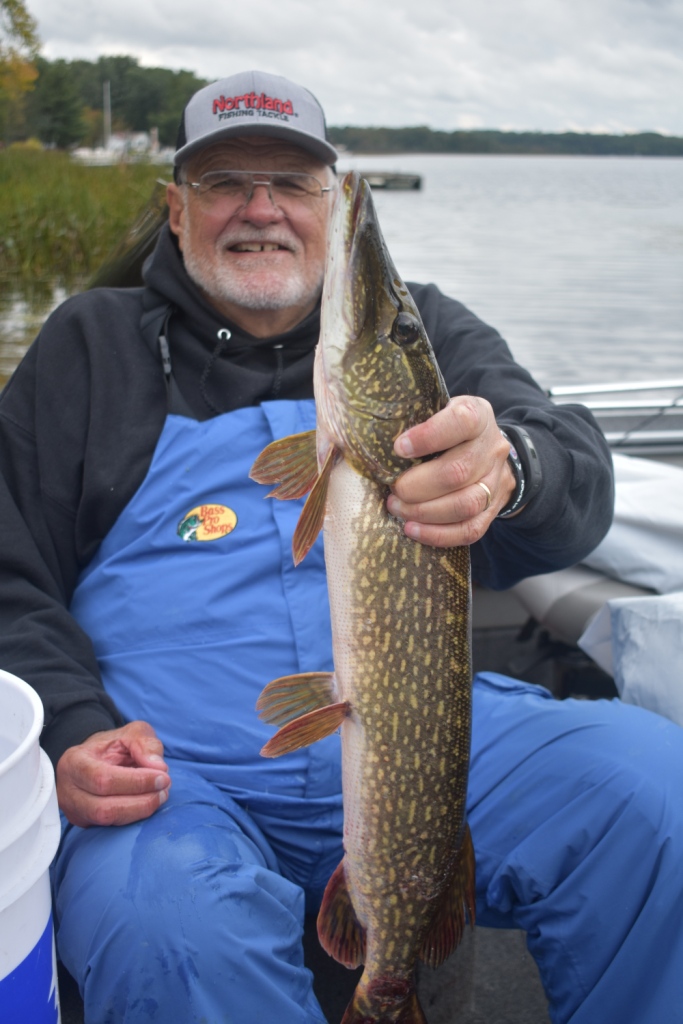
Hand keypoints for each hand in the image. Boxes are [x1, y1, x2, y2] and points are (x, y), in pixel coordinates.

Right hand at [56, 720, 170, 827]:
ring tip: (160, 796)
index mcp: (74, 762)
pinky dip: (134, 816)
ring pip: (107, 820)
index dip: (136, 782)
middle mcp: (68, 790)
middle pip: (103, 807)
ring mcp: (74, 810)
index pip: (103, 779)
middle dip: (140, 801)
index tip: (163, 777)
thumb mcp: (131, 733)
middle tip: (165, 789)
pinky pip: (110, 826)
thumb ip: (145, 744)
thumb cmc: (113, 745)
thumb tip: (158, 768)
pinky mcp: (84, 823)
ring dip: (139, 811)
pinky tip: (149, 802)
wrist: (95, 759)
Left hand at [387, 396, 514, 547]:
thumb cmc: (446, 427)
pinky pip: (470, 529)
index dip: (429, 437)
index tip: (398, 448)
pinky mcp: (493, 508)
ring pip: (466, 504)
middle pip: (458, 472)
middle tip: (393, 490)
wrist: (486, 447)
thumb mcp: (434, 410)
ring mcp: (496, 480)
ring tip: (398, 509)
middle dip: (418, 486)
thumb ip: (407, 419)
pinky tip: (413, 529)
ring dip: (425, 512)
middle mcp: (491, 447)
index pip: (461, 421)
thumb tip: (353, 439)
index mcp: (477, 415)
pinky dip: (439, 534)